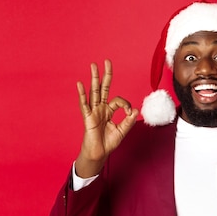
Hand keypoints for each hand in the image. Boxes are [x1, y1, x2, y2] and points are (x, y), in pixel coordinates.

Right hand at [74, 60, 138, 177]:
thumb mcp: (122, 131)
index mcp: (109, 111)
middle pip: (103, 88)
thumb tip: (136, 110)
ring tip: (93, 66)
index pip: (118, 100)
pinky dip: (82, 94)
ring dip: (94, 78)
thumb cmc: (108, 143)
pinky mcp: (87, 117)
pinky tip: (80, 84)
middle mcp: (100, 108)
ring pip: (94, 92)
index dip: (126, 105)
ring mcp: (93, 112)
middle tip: (107, 61)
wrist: (99, 154)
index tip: (130, 113)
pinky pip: (84, 104)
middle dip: (106, 75)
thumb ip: (128, 121)